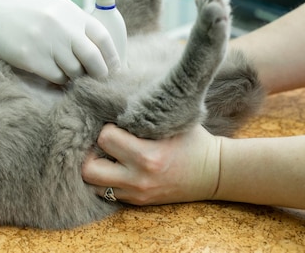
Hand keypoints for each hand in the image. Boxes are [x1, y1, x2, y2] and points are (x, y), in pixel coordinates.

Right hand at [0, 0, 119, 83]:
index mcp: (71, 11)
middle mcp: (61, 26)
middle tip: (99, 79)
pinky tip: (54, 73)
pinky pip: (57, 77)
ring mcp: (47, 42)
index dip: (112, 56)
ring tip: (70, 72)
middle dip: (99, 73)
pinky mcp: (32, 58)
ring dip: (76, 76)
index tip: (115, 68)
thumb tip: (103, 52)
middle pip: (93, 58)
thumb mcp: (56, 10)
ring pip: (75, 71)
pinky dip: (60, 80)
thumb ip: (78, 26)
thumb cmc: (28, 14)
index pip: (102, 36)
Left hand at [82, 124, 221, 204]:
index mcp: (147, 156)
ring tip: (107, 155)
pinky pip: (107, 194)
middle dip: (92, 152)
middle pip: (89, 169)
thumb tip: (115, 101)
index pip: (105, 138)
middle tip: (103, 142)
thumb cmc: (194, 141)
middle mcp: (138, 179)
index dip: (107, 128)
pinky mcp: (138, 202)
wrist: (215, 172)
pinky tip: (116, 167)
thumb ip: (144, 114)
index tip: (117, 124)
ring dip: (96, 168)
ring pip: (94, 185)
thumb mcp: (172, 121)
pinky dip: (106, 180)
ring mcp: (137, 194)